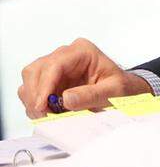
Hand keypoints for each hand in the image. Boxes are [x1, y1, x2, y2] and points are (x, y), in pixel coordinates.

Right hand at [17, 38, 151, 118]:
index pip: (54, 65)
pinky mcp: (50, 80)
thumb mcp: (114, 92)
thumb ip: (92, 95)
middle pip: (36, 70)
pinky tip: (48, 113)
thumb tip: (65, 99)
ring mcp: (55, 67)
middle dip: (35, 94)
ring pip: (30, 79)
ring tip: (47, 116)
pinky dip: (35, 103)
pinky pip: (32, 89)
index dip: (44, 86)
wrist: (123, 92)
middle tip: (43, 115)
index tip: (42, 105)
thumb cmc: (121, 87)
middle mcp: (65, 55)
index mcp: (82, 51)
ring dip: (33, 99)